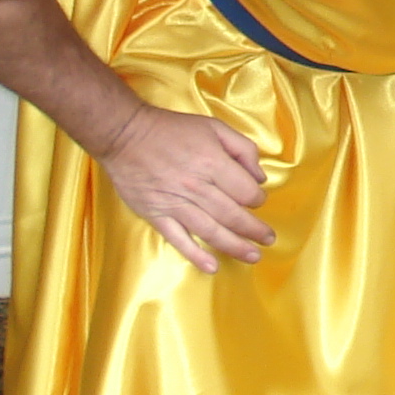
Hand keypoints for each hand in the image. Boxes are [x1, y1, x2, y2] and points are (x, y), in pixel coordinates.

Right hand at [95, 103, 272, 273]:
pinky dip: (196, 255)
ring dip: (235, 246)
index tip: (258, 200)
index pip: (246, 192)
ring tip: (253, 256)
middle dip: (254, 230)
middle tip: (268, 239)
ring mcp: (176, 204)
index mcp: (213, 164)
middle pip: (233, 215)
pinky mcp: (157, 215)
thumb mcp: (215, 127)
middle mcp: (197, 187)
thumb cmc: (173, 130)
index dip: (258, 198)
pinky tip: (212, 266)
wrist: (126, 135)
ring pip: (212, 231)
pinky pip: (179, 240)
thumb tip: (259, 176)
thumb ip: (243, 149)